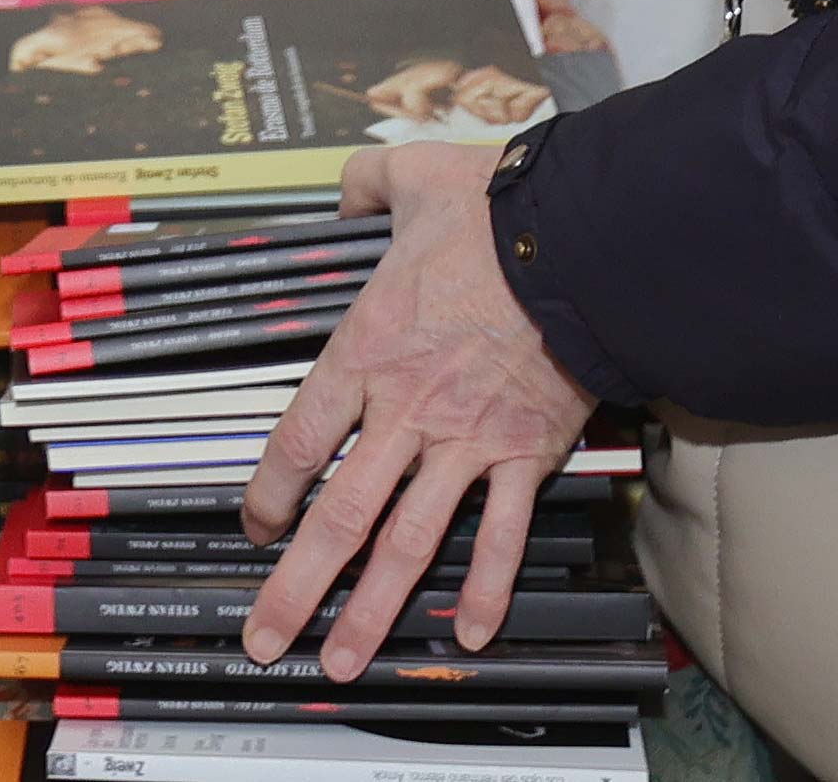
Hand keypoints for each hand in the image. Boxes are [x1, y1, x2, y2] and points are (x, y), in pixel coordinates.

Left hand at [238, 141, 598, 679]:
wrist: (582, 239)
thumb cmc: (500, 209)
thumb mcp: (414, 177)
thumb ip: (368, 183)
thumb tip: (349, 185)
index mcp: (367, 351)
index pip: (297, 441)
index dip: (267, 494)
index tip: (255, 526)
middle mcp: (406, 409)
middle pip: (338, 515)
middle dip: (298, 586)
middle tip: (268, 636)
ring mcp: (466, 440)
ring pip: (408, 542)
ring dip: (374, 610)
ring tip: (345, 660)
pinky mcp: (525, 453)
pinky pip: (501, 533)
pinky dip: (486, 587)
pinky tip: (470, 635)